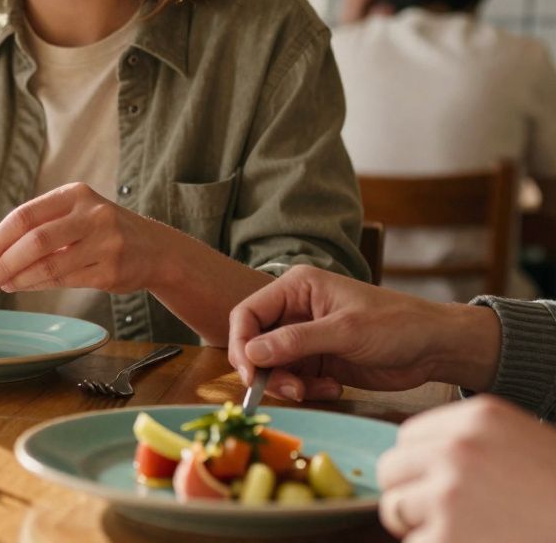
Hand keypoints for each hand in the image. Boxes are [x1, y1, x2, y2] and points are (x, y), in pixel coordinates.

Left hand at [0, 183, 158, 293]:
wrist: (155, 249)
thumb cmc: (103, 231)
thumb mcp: (76, 214)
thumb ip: (40, 226)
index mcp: (76, 195)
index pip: (26, 215)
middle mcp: (92, 215)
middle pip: (35, 240)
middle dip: (4, 261)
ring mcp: (105, 243)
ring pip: (49, 264)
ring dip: (18, 277)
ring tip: (0, 284)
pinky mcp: (111, 271)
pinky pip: (64, 280)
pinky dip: (37, 285)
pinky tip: (22, 286)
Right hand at [227, 266, 481, 400]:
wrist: (436, 347)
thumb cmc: (396, 325)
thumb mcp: (345, 331)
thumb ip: (296, 341)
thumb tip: (252, 353)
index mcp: (296, 288)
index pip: (248, 314)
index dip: (242, 344)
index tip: (250, 375)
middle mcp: (295, 310)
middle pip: (256, 343)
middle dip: (267, 370)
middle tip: (289, 390)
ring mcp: (306, 336)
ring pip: (273, 365)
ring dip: (287, 383)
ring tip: (313, 390)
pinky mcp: (318, 359)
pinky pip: (294, 378)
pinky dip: (307, 388)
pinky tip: (334, 386)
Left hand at [377, 396, 555, 541]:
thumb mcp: (523, 443)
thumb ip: (470, 444)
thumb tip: (416, 460)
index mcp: (477, 418)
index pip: (409, 437)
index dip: (421, 467)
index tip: (444, 484)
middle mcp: (457, 449)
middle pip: (392, 470)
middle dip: (411, 495)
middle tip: (451, 515)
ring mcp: (449, 494)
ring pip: (395, 510)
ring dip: (423, 527)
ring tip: (472, 531)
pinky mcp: (446, 538)